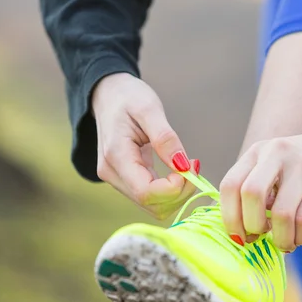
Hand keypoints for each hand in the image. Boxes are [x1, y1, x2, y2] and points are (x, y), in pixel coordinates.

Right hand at [92, 73, 198, 218]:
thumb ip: (165, 138)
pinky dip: (170, 191)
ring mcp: (117, 180)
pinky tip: (178, 172)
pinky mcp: (126, 181)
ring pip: (154, 207)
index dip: (174, 188)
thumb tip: (183, 166)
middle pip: (152, 205)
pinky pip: (152, 199)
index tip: (190, 166)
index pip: (147, 193)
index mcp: (116, 156)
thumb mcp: (149, 109)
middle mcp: (112, 175)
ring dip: (177, 194)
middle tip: (193, 167)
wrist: (107, 95)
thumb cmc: (128, 97)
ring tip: (187, 168)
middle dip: (180, 192)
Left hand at [220, 127, 301, 251]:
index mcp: (257, 152)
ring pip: (281, 212)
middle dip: (252, 226)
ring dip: (280, 238)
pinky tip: (299, 238)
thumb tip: (241, 231)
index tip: (238, 236)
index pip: (230, 185)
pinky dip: (298, 236)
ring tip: (284, 243)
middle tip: (259, 238)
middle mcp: (277, 153)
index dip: (229, 217)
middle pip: (251, 194)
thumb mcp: (273, 165)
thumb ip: (256, 190)